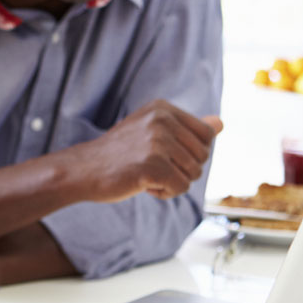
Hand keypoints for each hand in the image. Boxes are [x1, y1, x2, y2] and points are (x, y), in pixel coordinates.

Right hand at [69, 99, 222, 201]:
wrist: (82, 170)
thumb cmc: (120, 154)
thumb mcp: (153, 133)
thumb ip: (188, 128)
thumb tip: (220, 123)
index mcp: (163, 108)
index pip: (206, 134)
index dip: (192, 153)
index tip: (166, 156)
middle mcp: (162, 119)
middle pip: (203, 155)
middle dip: (183, 169)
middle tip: (153, 168)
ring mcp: (157, 141)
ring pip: (194, 173)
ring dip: (173, 182)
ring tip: (147, 175)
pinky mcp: (152, 165)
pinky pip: (181, 188)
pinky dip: (164, 193)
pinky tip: (143, 185)